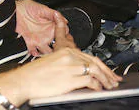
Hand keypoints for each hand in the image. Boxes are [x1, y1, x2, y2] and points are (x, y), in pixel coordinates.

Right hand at [0, 48, 120, 107]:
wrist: (24, 80)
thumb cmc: (36, 75)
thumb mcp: (54, 62)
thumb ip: (69, 63)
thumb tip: (83, 71)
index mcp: (66, 50)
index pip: (90, 56)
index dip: (102, 65)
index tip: (108, 71)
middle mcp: (70, 56)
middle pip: (95, 62)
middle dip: (107, 72)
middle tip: (114, 80)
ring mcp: (71, 66)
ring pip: (95, 70)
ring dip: (105, 79)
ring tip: (109, 86)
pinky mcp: (70, 78)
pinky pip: (89, 80)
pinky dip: (97, 85)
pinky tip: (98, 89)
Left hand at [15, 0, 72, 56]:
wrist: (11, 12)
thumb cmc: (25, 7)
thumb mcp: (40, 8)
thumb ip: (52, 13)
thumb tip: (64, 20)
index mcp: (50, 25)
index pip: (63, 32)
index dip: (65, 34)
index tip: (64, 36)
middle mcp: (46, 34)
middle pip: (57, 44)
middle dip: (59, 47)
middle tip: (58, 46)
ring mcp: (38, 40)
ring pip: (48, 51)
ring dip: (49, 53)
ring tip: (48, 51)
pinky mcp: (29, 43)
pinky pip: (34, 52)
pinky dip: (36, 54)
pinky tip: (36, 51)